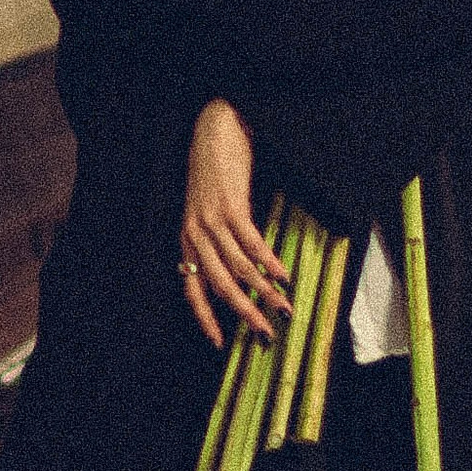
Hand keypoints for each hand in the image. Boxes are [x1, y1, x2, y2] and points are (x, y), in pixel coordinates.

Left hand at [179, 98, 289, 348]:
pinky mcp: (229, 206)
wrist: (214, 128)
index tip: (220, 342)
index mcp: (187, 239)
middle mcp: (194, 235)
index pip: (192, 290)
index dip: (205, 318)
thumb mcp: (207, 208)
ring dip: (265, 290)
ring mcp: (210, 221)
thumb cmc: (214, 168)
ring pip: (239, 268)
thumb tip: (240, 271)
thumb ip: (215, 240)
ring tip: (284, 305)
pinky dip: (270, 262)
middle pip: (219, 286)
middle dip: (245, 313)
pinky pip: (252, 243)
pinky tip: (284, 274)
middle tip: (265, 333)